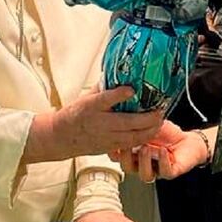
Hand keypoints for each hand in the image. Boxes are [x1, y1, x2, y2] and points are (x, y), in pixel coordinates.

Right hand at [24, 87, 162, 162]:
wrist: (61, 138)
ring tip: (160, 120)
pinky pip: (130, 145)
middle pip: (126, 122)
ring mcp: (105, 138)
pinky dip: (143, 138)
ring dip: (149, 129)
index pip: (105, 99)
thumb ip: (104, 87)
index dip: (119, 94)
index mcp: (91, 107)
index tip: (132, 89)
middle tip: (160, 109)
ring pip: (132, 137)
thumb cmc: (74, 114)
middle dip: (147, 117)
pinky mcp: (109, 148)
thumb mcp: (85, 97)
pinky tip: (152, 131)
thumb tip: (120, 73)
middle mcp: (99, 123)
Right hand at [109, 120, 208, 180]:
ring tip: (145, 148)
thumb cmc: (166, 134)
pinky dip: (163, 162)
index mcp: (134, 153)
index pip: (118, 156)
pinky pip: (165, 172)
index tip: (112, 140)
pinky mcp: (171, 171)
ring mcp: (156, 169)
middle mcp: (142, 164)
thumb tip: (126, 105)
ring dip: (143, 162)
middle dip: (125, 157)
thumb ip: (136, 119)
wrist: (187, 141)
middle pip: (127, 168)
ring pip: (145, 175)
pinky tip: (162, 151)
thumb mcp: (148, 123)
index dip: (113, 150)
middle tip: (128, 145)